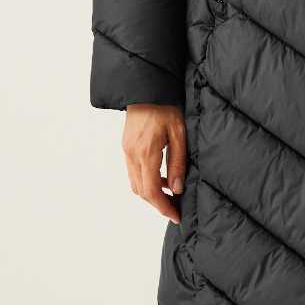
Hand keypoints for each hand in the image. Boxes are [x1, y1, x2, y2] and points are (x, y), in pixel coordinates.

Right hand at [122, 103, 186, 224]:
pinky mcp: (126, 146)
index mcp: (146, 152)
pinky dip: (146, 180)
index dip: (163, 207)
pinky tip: (161, 177)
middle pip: (141, 191)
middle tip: (175, 209)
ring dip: (151, 193)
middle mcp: (132, 154)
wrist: (147, 88)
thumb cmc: (166, 107)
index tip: (176, 215)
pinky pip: (133, 172)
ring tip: (170, 195)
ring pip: (135, 183)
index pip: (151, 191)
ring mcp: (126, 150)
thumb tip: (177, 189)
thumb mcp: (179, 133)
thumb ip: (178, 162)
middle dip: (157, 204)